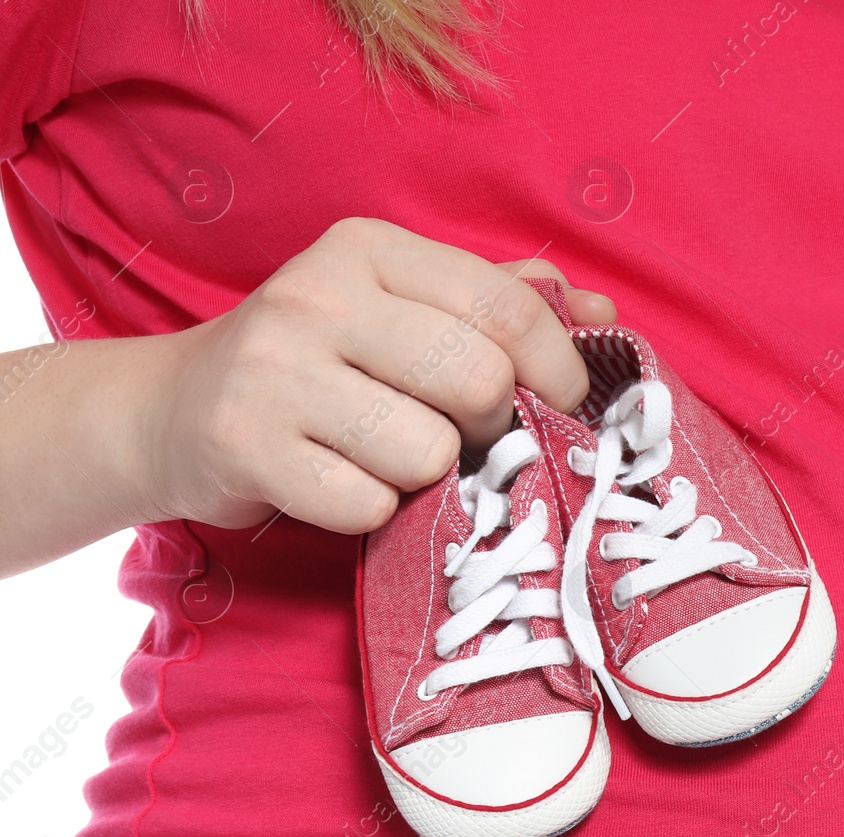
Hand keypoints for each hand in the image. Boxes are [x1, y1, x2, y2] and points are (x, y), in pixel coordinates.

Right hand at [139, 217, 615, 533]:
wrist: (175, 412)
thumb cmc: (316, 365)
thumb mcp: (399, 308)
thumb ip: (498, 302)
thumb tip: (600, 314)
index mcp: (368, 249)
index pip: (507, 307)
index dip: (558, 370)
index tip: (560, 404)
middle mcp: (317, 296)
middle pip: (479, 381)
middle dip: (492, 427)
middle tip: (465, 438)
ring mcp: (274, 372)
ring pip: (429, 452)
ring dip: (428, 476)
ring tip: (387, 458)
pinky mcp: (247, 448)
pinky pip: (370, 505)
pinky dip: (371, 512)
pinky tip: (340, 484)